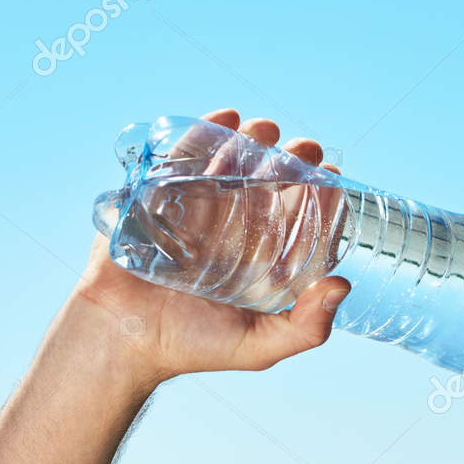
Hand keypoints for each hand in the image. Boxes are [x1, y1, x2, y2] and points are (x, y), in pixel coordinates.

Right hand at [75, 109, 352, 376]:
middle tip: (304, 149)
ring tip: (266, 129)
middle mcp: (232, 231)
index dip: (318, 198)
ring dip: (252, 142)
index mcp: (260, 260)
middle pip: (268, 185)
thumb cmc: (191, 346)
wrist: (119, 338)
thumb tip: (344, 285)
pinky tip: (227, 117)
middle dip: (289, 161)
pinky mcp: (159, 196)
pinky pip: (183, 157)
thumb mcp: (258, 346)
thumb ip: (306, 327)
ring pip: (230, 165)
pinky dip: (204, 132)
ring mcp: (195, 210)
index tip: (332, 180)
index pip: (297, 221)